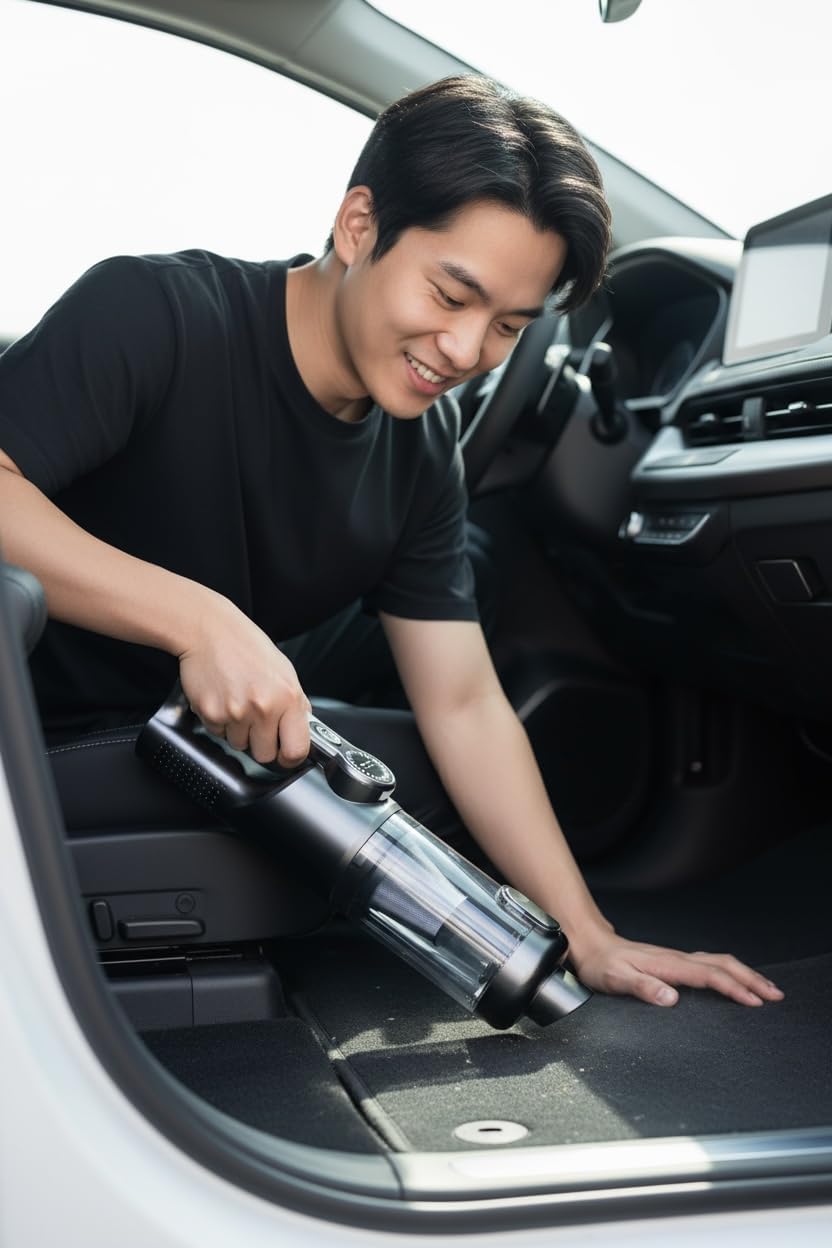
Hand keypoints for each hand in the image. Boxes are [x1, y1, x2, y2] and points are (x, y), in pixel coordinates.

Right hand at [177, 596, 310, 766]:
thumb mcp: (284, 671)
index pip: (297, 750)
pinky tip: (223, 698)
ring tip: (237, 702)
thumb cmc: (246, 647)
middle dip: (261, 743)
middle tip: (256, 722)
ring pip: (239, 745)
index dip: (291, 757)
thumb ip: (295, 704)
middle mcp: (264, 707)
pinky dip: (219, 721)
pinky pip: (218, 734)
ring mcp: (236, 712)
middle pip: (265, 755)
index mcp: (288, 697)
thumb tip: (301, 731)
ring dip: (238, 731)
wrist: (209, 630)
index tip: (286, 755)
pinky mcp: (211, 713)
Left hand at [569, 926, 784, 1007]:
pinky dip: (731, 971)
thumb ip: (643, 988)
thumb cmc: (602, 964)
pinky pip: (710, 964)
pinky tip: (736, 979)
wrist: (591, 944)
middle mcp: (676, 959)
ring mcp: (677, 958)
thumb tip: (670, 999)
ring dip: (745, 973)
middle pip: (723, 965)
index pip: (709, 976)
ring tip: (766, 988)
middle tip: (775, 995)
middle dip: (751, 978)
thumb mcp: (615, 979)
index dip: (733, 988)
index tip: (754, 1001)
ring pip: (719, 962)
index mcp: (667, 964)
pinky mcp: (674, 962)